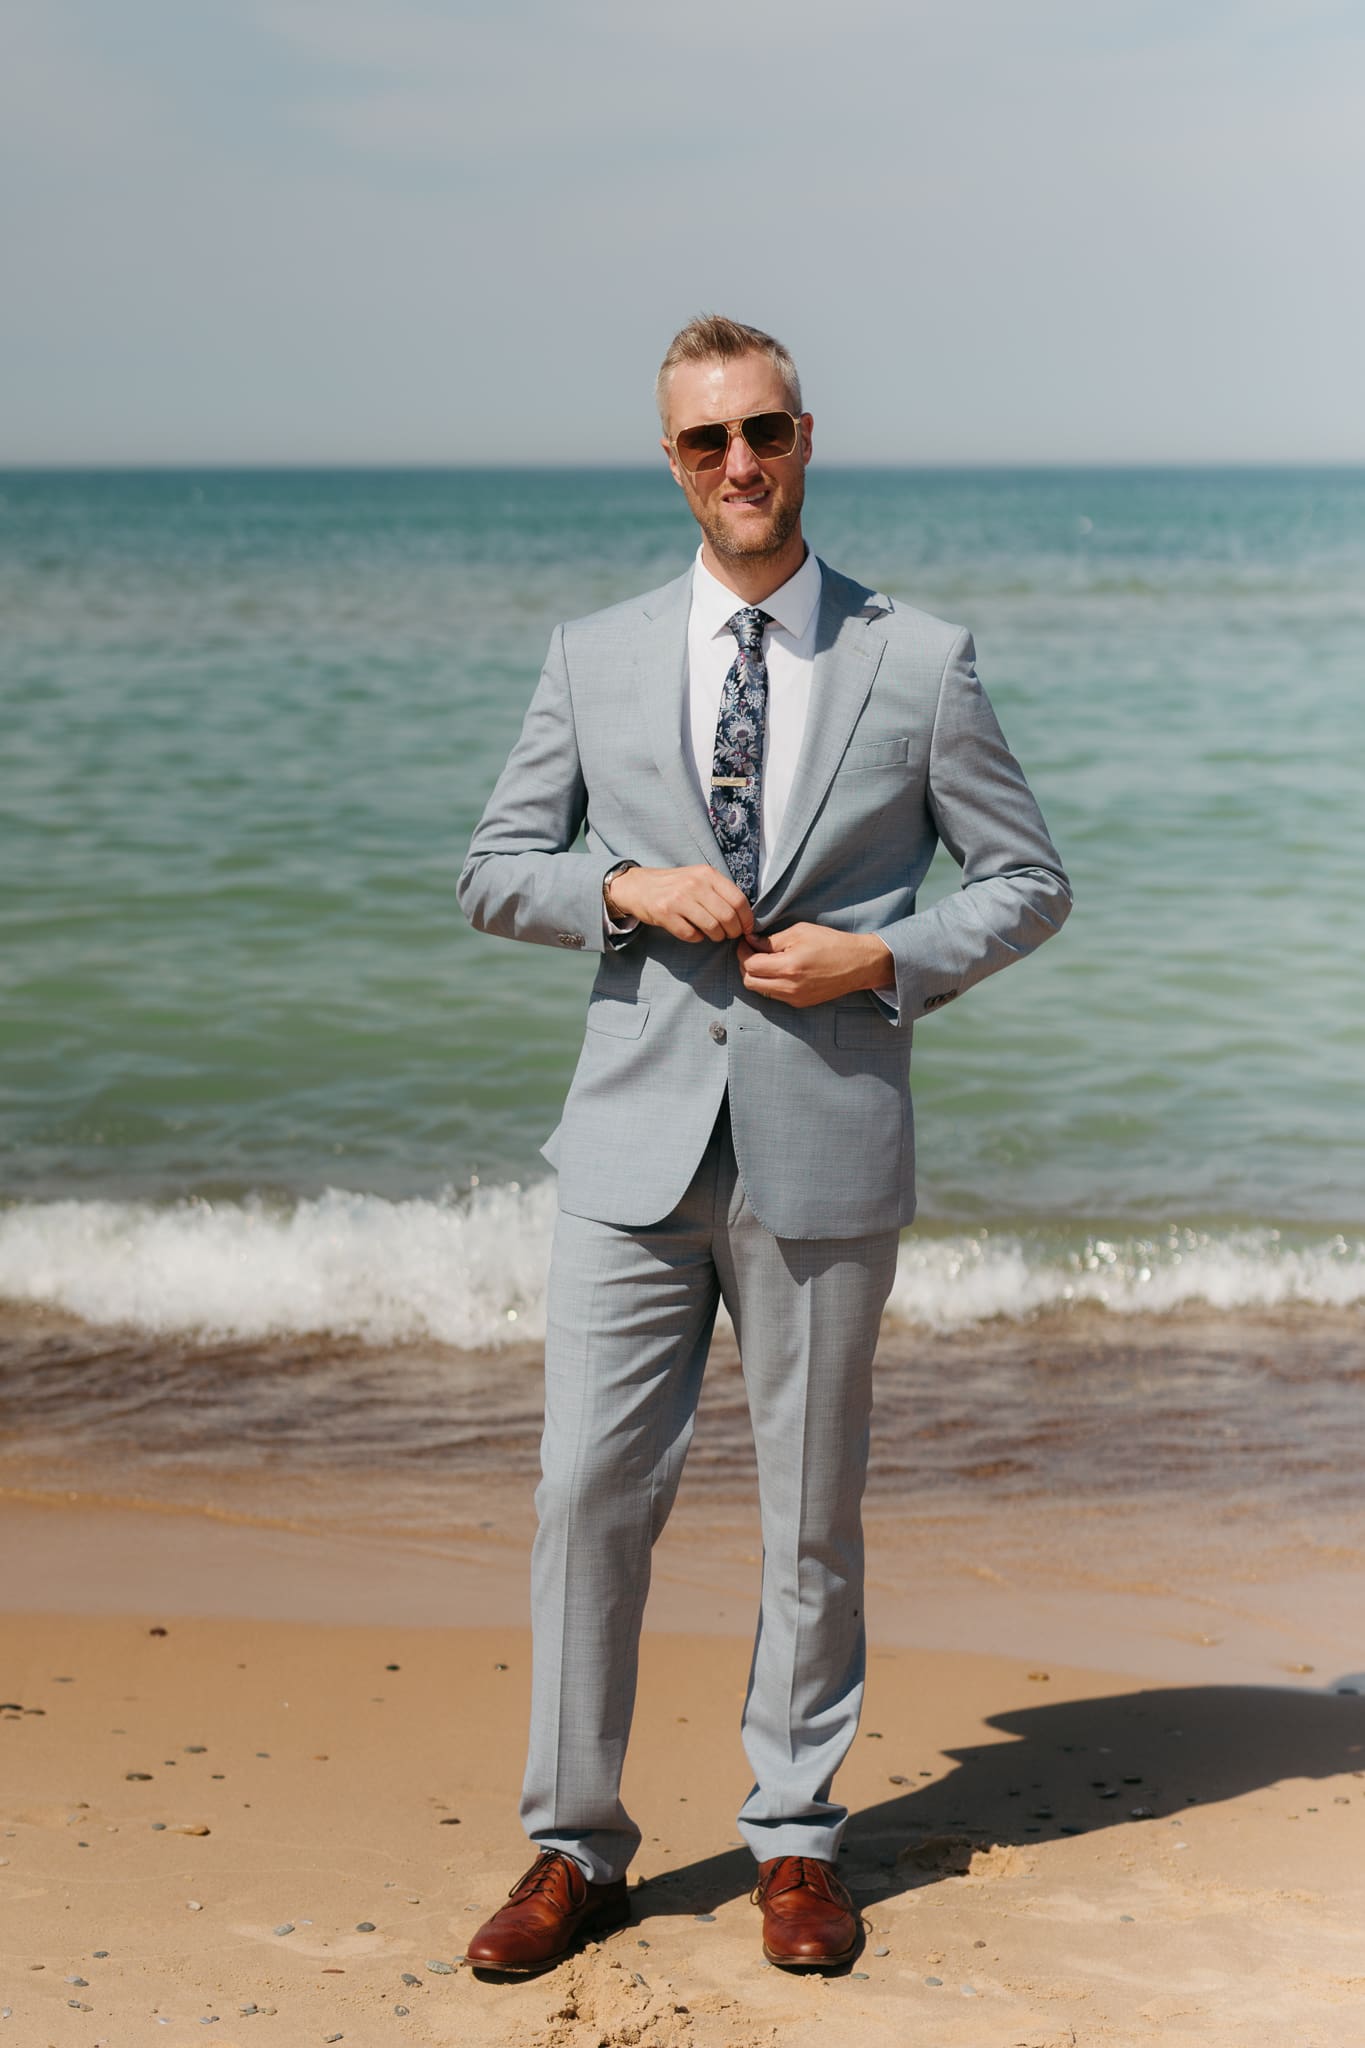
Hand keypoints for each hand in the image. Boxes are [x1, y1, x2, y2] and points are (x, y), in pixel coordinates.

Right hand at [609, 863, 754, 942]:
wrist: (638, 886)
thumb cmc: (675, 885)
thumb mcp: (699, 878)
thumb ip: (720, 891)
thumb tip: (745, 916)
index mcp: (707, 874)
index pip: (739, 900)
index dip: (747, 919)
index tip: (746, 928)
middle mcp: (694, 884)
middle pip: (728, 916)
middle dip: (734, 931)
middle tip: (730, 935)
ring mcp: (678, 898)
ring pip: (712, 928)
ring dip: (717, 937)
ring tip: (714, 935)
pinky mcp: (665, 913)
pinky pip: (691, 935)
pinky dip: (697, 938)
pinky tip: (694, 932)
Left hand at [737, 924, 894, 1007]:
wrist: (858, 964)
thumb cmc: (831, 943)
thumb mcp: (800, 932)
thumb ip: (772, 940)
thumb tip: (751, 942)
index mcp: (788, 967)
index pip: (750, 965)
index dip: (743, 952)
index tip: (746, 942)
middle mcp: (789, 987)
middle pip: (749, 982)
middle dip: (745, 966)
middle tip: (752, 951)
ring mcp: (794, 998)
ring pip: (760, 991)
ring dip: (757, 976)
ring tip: (766, 960)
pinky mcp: (800, 1003)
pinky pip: (774, 995)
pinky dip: (770, 983)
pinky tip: (780, 970)